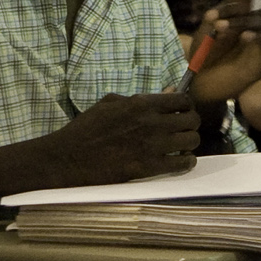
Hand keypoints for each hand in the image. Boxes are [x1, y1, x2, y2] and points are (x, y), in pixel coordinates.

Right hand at [43, 92, 201, 185]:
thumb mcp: (110, 103)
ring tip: (182, 147)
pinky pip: (182, 164)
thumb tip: (168, 92)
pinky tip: (180, 162)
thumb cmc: (86, 129)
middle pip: (191, 120)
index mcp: (140, 104)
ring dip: (190, 144)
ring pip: (192, 141)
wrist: (69, 158)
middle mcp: (151, 123)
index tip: (183, 111)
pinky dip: (186, 163)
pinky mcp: (148, 167)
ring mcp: (152, 146)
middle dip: (190, 124)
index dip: (186, 105)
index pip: (182, 100)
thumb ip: (140, 98)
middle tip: (183, 130)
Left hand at [187, 0, 260, 103]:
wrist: (199, 81)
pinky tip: (244, 38)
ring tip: (219, 29)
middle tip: (213, 20)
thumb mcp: (210, 24)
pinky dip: (260, 37)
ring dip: (241, 22)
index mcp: (248, 7)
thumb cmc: (205, 49)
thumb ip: (228, 3)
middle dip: (236, 9)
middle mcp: (259, 21)